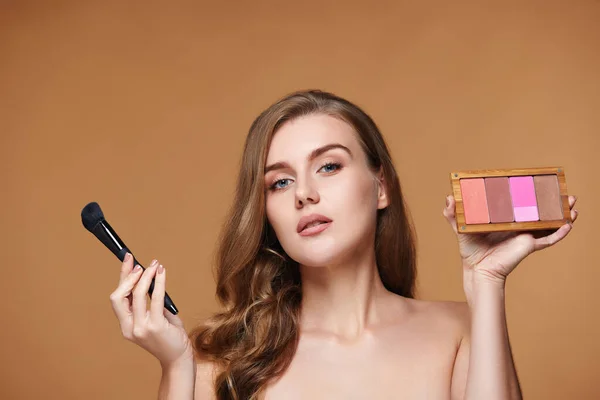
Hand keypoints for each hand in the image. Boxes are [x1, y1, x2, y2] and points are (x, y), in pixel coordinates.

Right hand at [109, 253, 192, 367]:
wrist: (179, 359)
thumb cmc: (169, 336)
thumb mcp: (155, 317)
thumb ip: (149, 302)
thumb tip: (150, 277)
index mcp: (125, 326)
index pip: (118, 297)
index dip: (122, 277)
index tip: (128, 260)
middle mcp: (129, 328)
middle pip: (119, 296)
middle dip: (128, 276)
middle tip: (140, 264)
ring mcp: (141, 328)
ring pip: (137, 294)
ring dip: (145, 276)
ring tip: (154, 265)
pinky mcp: (156, 326)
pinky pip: (156, 298)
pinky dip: (159, 282)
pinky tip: (161, 272)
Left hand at [443, 195, 577, 293]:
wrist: (477, 270)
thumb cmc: (470, 251)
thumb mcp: (460, 228)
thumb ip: (452, 214)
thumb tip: (448, 197)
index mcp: (505, 219)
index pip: (520, 204)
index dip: (531, 195)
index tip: (539, 183)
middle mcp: (518, 226)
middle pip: (539, 212)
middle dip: (554, 202)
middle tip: (563, 191)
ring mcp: (525, 236)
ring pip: (549, 224)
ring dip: (563, 214)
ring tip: (572, 204)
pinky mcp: (528, 246)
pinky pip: (548, 240)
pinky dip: (559, 234)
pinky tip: (568, 225)